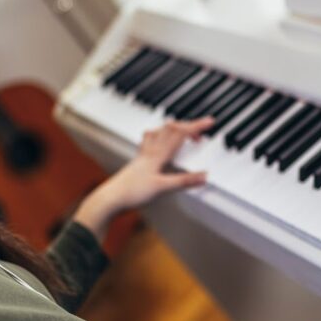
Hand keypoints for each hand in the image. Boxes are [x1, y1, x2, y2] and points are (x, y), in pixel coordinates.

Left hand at [74, 118, 212, 239]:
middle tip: (201, 133)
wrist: (110, 199)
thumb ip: (183, 181)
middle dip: (188, 126)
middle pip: (170, 128)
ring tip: (182, 132)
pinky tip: (159, 144)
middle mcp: (150, 151)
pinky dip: (158, 137)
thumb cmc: (132, 192)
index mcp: (158, 154)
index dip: (196, 126)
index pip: (180, 134)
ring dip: (172, 129)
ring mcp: (143, 156)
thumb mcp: (162, 188)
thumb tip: (204, 176)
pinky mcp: (138, 163)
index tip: (210, 122)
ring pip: (159, 132)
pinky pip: (149, 143)